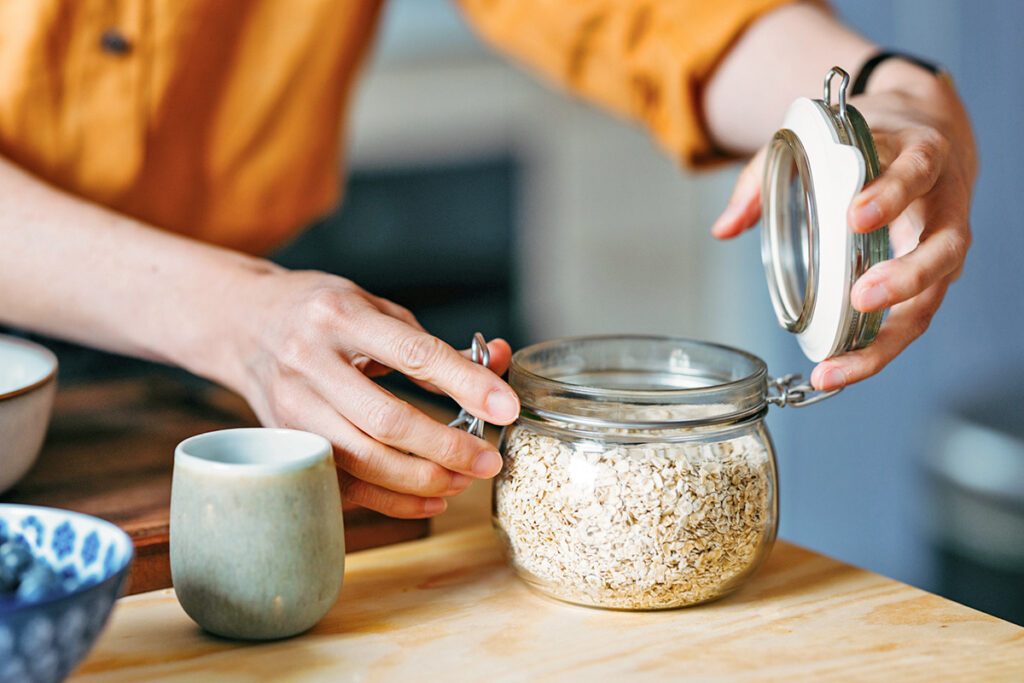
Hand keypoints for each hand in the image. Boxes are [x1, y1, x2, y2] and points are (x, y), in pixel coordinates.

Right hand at [230, 268, 519, 517]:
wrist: (242, 323)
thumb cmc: (321, 314)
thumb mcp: (377, 310)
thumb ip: (437, 346)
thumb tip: (500, 362)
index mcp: (340, 316)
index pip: (414, 354)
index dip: (466, 383)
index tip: (506, 408)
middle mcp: (309, 360)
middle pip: (386, 419)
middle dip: (447, 447)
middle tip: (489, 460)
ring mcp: (290, 407)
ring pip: (362, 459)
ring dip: (422, 479)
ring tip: (465, 479)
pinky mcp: (286, 442)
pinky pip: (343, 485)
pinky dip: (392, 500)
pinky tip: (432, 498)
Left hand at [710, 62, 976, 390]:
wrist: (930, 129)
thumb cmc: (868, 141)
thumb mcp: (819, 139)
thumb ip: (765, 176)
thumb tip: (723, 228)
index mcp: (918, 155)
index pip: (916, 170)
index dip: (890, 194)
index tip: (855, 217)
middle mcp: (945, 201)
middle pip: (945, 244)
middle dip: (906, 275)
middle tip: (861, 296)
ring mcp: (946, 240)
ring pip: (939, 290)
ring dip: (895, 328)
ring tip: (846, 357)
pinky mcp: (939, 273)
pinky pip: (919, 313)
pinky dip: (883, 345)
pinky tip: (845, 367)